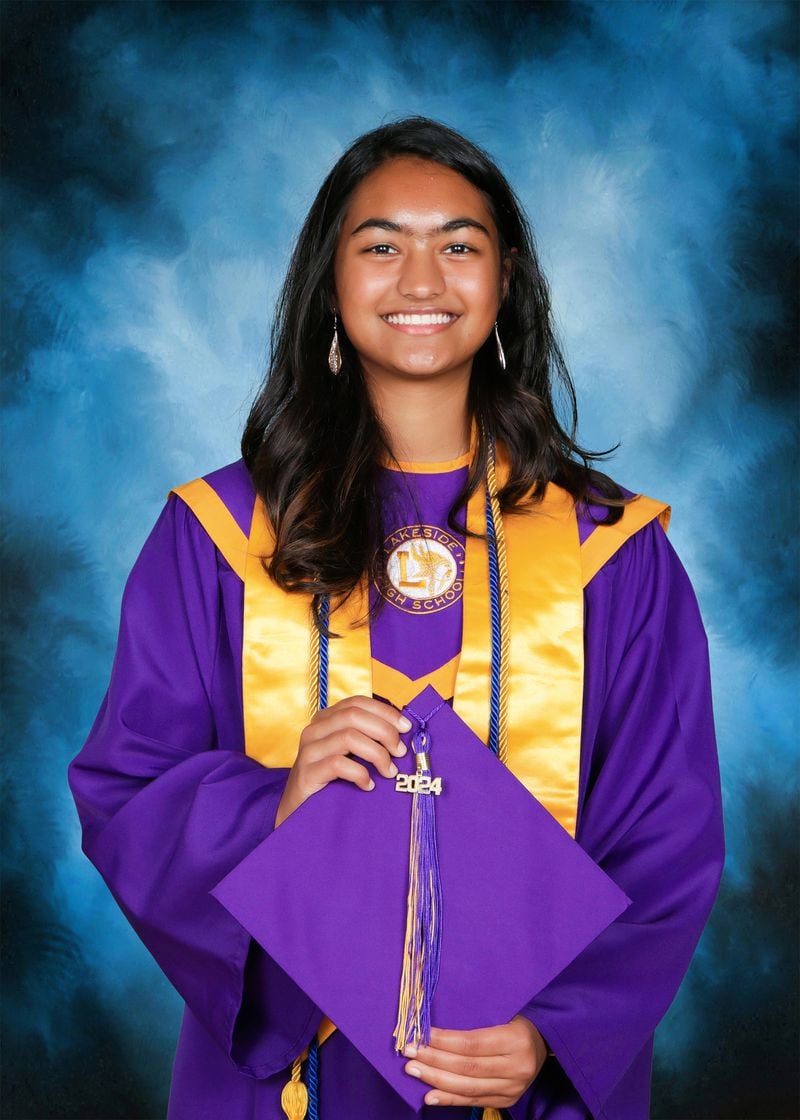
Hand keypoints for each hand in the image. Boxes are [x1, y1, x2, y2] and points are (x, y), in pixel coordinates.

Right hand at [274, 695, 410, 826]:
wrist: (296, 813)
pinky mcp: (306, 773)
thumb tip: (401, 732)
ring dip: (377, 754)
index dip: (385, 712)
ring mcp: (308, 751)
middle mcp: (314, 730)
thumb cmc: (329, 782)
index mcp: (326, 720)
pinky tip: (368, 785)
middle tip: (400, 752)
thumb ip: (366, 739)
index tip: (406, 727)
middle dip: (384, 731)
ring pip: (348, 737)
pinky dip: (360, 773)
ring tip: (388, 772)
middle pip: (354, 716)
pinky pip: (338, 764)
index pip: (357, 703)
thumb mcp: (348, 755)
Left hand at [402, 1016, 547, 1107]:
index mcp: (516, 1039)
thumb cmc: (516, 1018)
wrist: (545, 1041)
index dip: (443, 1041)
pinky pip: (474, 1101)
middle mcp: (517, 1067)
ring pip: (468, 1087)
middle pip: (467, 1067)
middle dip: (433, 1061)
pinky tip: (430, 1095)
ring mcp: (513, 1087)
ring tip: (413, 1071)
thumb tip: (432, 1027)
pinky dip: (449, 1098)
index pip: (472, 1043)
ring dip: (436, 1080)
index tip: (419, 1036)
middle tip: (409, 1054)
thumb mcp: (502, 1011)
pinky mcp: (508, 1099)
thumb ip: (474, 1020)